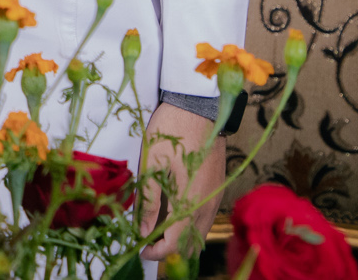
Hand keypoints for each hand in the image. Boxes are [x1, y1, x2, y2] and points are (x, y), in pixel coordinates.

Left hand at [139, 101, 227, 260]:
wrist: (199, 106)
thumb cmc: (172, 130)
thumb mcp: (152, 163)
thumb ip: (149, 200)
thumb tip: (143, 229)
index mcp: (191, 201)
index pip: (176, 242)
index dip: (158, 251)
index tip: (141, 249)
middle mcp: (207, 203)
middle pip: (191, 242)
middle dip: (169, 249)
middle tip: (147, 244)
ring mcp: (214, 195)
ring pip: (200, 230)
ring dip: (181, 239)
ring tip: (157, 233)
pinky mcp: (216, 186)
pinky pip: (205, 216)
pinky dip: (191, 225)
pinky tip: (175, 217)